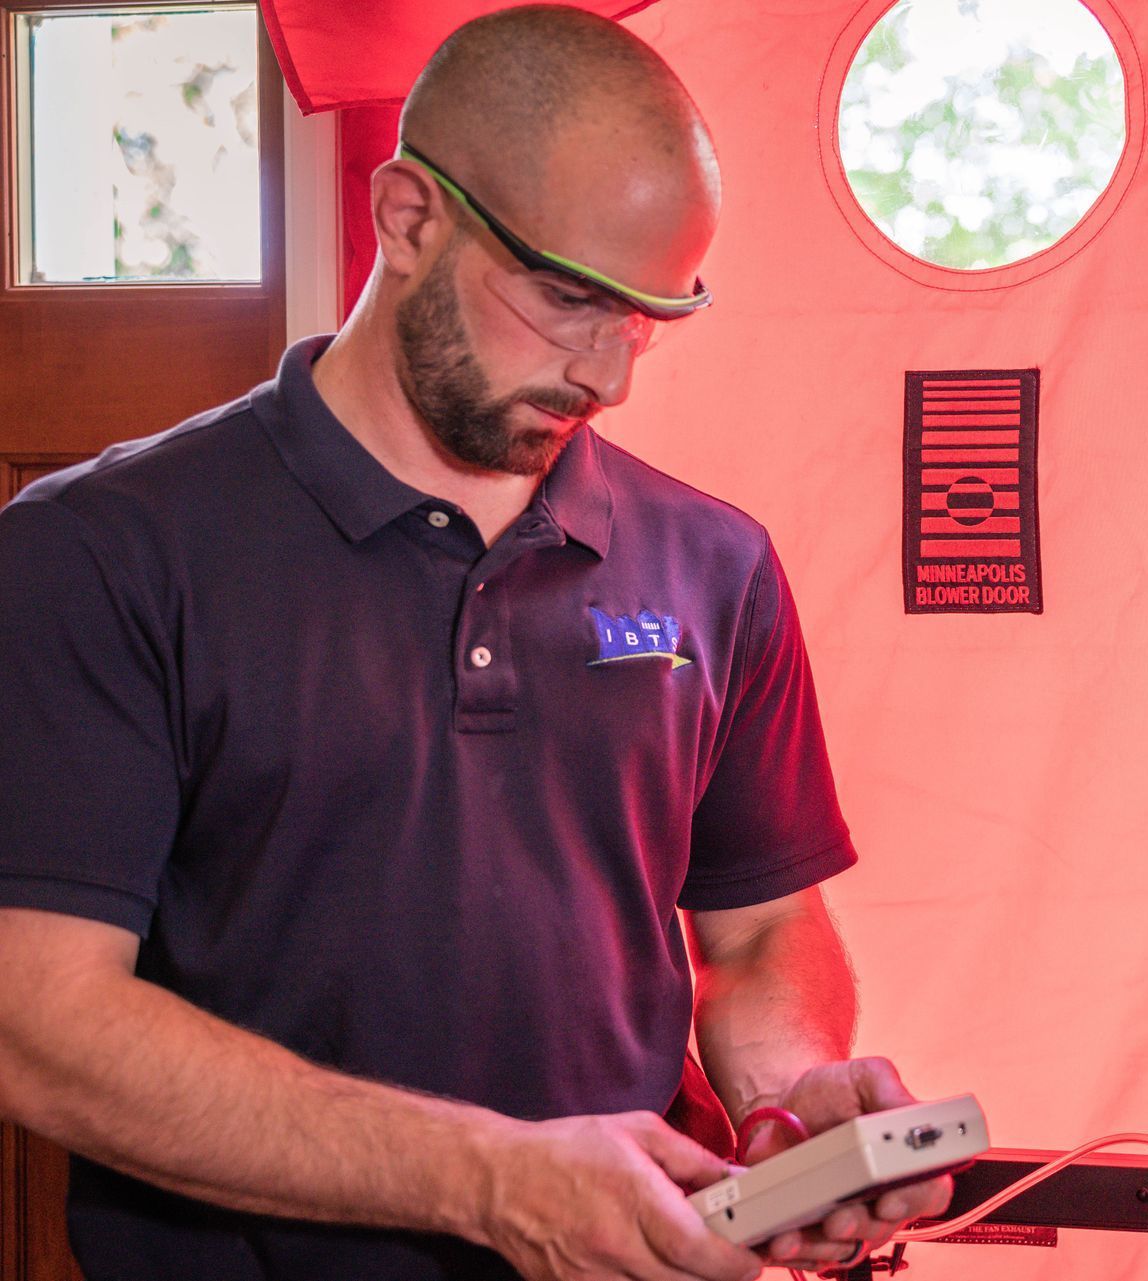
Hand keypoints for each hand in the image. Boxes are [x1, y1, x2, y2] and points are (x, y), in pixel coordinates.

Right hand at [476, 1110, 763, 1280]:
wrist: (500, 1180)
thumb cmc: (567, 1149)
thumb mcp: (636, 1131)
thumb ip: (689, 1157)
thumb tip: (731, 1179)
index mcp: (635, 1198)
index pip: (701, 1250)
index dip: (736, 1261)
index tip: (751, 1257)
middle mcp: (617, 1246)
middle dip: (714, 1270)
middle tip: (723, 1253)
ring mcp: (595, 1279)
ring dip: (680, 1277)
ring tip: (676, 1251)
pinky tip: (643, 1262)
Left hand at [741, 1058, 953, 1272]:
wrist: (783, 1104)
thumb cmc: (832, 1092)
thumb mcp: (865, 1078)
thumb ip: (891, 1092)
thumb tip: (918, 1118)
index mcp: (906, 1162)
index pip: (929, 1191)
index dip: (913, 1200)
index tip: (888, 1201)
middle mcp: (883, 1197)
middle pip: (885, 1228)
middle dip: (860, 1227)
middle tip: (836, 1218)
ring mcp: (851, 1218)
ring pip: (847, 1247)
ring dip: (820, 1246)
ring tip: (791, 1236)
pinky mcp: (817, 1231)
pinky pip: (813, 1254)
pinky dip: (795, 1251)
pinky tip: (775, 1240)